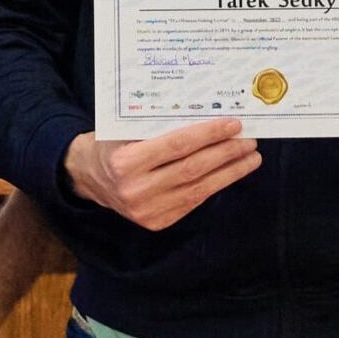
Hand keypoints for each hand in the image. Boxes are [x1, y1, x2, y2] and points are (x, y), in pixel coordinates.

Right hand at [63, 118, 257, 230]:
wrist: (87, 177)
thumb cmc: (111, 144)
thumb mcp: (126, 128)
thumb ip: (159, 125)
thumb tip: (210, 114)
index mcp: (126, 161)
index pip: (178, 145)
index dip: (209, 135)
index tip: (233, 125)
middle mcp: (135, 190)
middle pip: (193, 168)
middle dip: (226, 153)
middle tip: (249, 140)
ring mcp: (146, 211)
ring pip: (199, 189)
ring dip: (229, 172)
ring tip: (250, 157)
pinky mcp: (156, 223)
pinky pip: (193, 202)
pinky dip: (215, 185)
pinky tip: (230, 173)